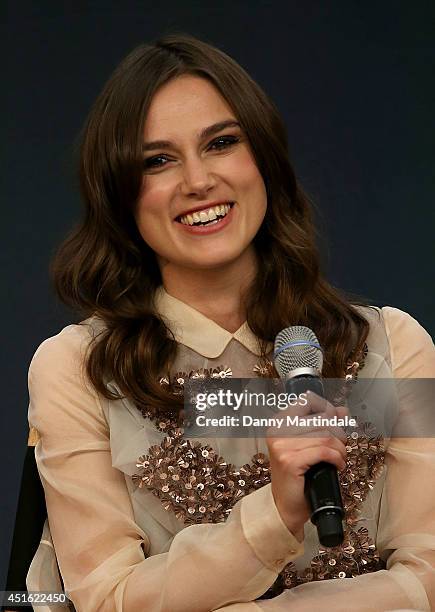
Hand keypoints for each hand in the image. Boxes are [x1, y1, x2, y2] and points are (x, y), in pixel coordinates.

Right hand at [266, 392, 347, 540]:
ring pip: (326, 436)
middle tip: (341, 447)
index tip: (337, 421)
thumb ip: (324, 425)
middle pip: (322, 420)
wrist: (286, 506)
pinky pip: (324, 451)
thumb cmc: (298, 476)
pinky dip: (337, 458)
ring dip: (340, 449)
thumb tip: (342, 411)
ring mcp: (281, 446)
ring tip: (339, 458)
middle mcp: (277, 431)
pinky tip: (338, 466)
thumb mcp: (309, 445)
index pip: (307, 401)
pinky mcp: (290, 461)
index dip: (328, 409)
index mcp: (279, 423)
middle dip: (339, 434)